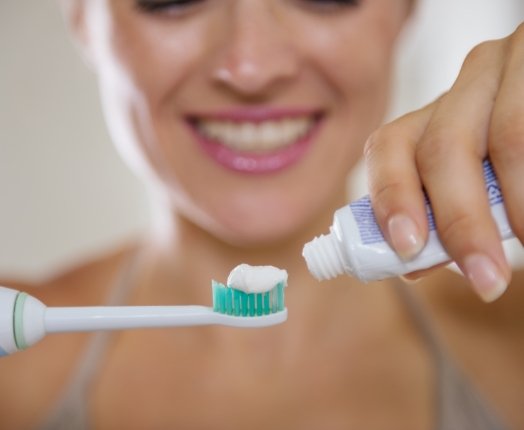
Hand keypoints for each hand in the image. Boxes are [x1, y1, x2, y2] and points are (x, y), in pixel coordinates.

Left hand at [364, 23, 523, 301]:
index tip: (408, 249)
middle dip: (461, 222)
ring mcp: (515, 63)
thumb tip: (411, 263)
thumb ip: (448, 213)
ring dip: (518, 207)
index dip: (392, 197)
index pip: (389, 145)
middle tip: (486, 278)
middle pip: (442, 149)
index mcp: (439, 110)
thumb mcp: (486, 175)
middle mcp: (470, 79)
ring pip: (505, 137)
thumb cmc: (521, 159)